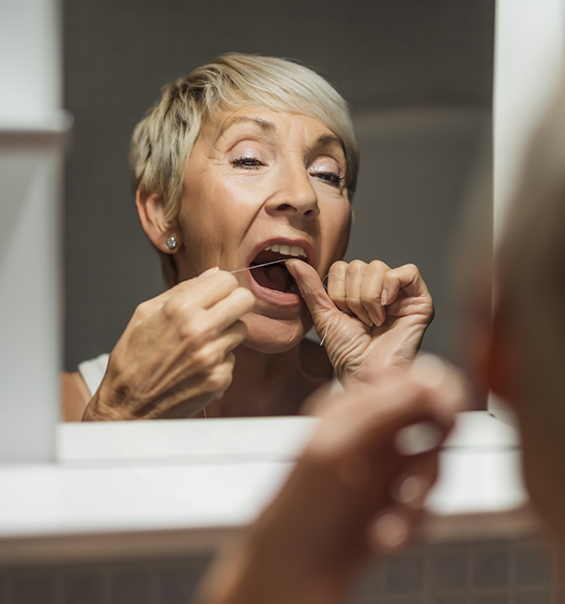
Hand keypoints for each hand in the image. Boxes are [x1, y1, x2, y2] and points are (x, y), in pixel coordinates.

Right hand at [82, 268, 254, 419]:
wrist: (127, 404)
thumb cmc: (132, 359)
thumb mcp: (145, 313)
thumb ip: (183, 290)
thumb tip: (212, 274)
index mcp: (180, 309)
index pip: (226, 280)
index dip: (222, 285)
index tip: (217, 293)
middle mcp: (199, 331)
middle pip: (244, 300)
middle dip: (235, 303)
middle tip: (223, 311)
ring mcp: (212, 356)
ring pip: (241, 330)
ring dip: (226, 334)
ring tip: (202, 343)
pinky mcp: (219, 378)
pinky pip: (232, 358)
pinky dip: (219, 361)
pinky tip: (197, 366)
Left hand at [195, 358, 466, 603]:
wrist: (290, 576)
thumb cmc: (299, 512)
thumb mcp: (337, 449)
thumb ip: (382, 411)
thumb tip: (427, 379)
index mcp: (351, 407)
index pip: (408, 381)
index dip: (436, 395)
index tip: (446, 418)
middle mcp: (369, 433)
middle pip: (429, 423)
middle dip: (430, 456)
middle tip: (414, 482)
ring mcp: (383, 468)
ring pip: (431, 466)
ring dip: (417, 498)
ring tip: (392, 518)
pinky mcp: (392, 502)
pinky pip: (427, 503)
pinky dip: (412, 523)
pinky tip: (385, 534)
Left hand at [286, 259, 433, 385]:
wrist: (366, 374)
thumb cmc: (348, 353)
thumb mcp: (324, 316)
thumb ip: (310, 288)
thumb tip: (293, 262)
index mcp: (358, 290)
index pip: (342, 266)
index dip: (337, 290)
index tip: (343, 315)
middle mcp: (379, 288)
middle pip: (359, 265)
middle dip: (352, 297)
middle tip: (360, 321)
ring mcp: (401, 293)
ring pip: (378, 267)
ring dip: (369, 298)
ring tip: (373, 321)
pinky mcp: (420, 300)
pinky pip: (407, 272)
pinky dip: (391, 288)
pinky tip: (387, 310)